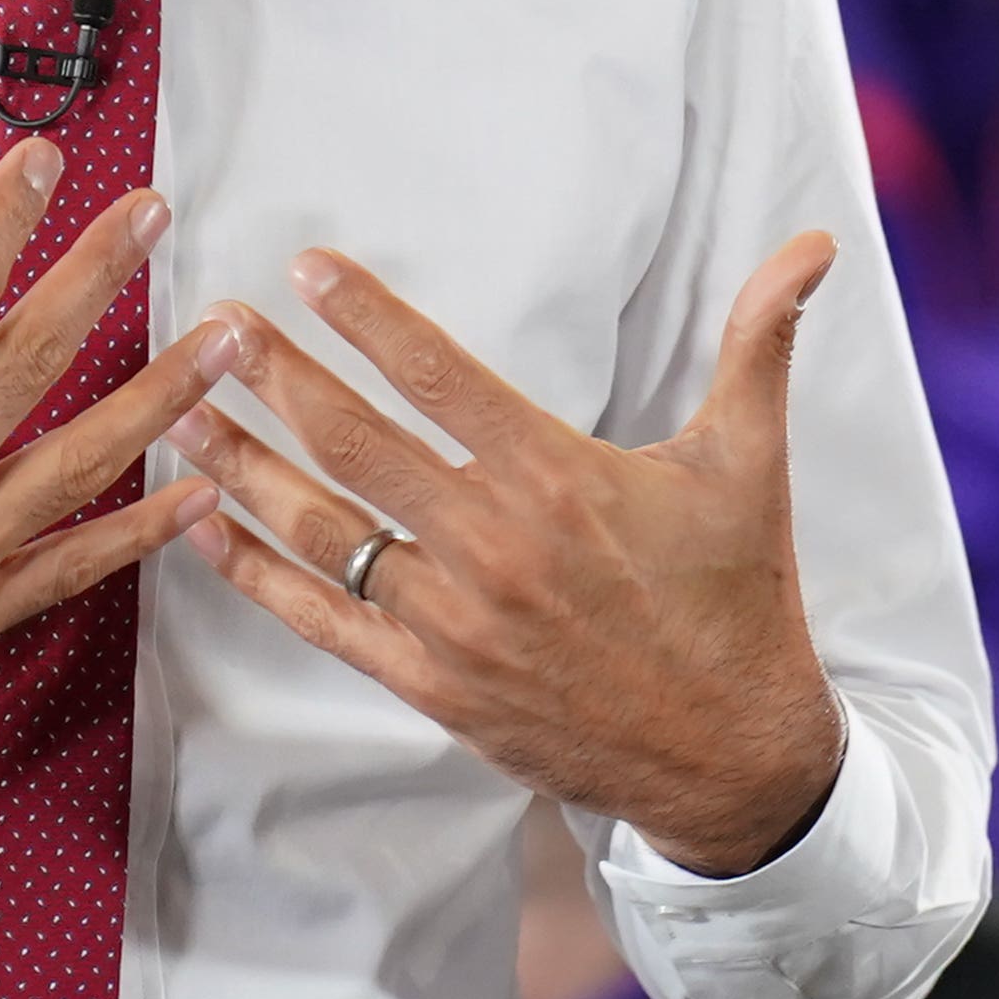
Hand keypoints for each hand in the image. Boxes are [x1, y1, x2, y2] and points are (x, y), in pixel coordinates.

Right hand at [0, 142, 252, 846]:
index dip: (4, 217)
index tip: (45, 161)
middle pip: (36, 355)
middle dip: (102, 276)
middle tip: (155, 218)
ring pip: (84, 457)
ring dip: (163, 394)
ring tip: (225, 343)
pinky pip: (73, 566)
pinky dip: (142, 531)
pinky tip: (198, 495)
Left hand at [160, 237, 849, 878]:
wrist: (733, 757)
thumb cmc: (739, 599)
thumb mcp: (750, 463)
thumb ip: (761, 343)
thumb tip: (819, 241)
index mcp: (557, 477)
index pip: (437, 374)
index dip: (365, 315)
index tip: (306, 267)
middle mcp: (493, 545)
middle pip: (355, 442)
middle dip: (274, 375)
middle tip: (213, 321)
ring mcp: (454, 622)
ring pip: (322, 529)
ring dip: (243, 465)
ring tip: (180, 411)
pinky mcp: (433, 687)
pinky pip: (324, 621)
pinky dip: (257, 574)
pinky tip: (205, 528)